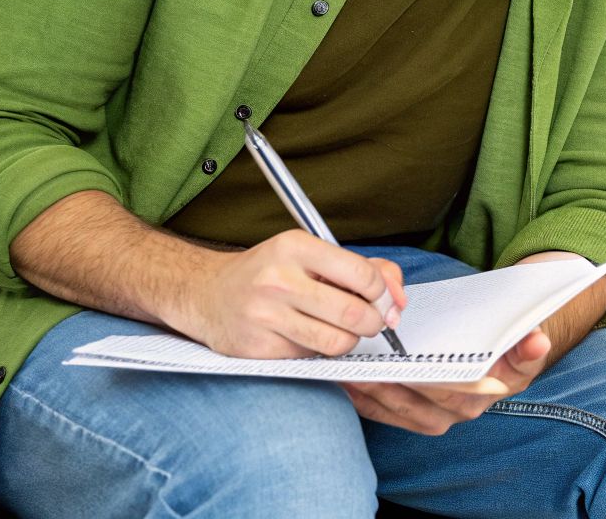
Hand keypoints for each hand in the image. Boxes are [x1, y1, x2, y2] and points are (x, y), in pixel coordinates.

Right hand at [175, 229, 407, 358]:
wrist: (206, 295)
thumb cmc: (269, 272)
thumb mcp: (312, 254)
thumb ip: (365, 268)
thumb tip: (399, 300)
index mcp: (296, 247)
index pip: (363, 276)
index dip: (382, 294)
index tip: (380, 299)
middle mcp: (279, 280)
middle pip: (355, 314)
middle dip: (373, 323)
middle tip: (368, 321)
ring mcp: (265, 316)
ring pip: (337, 343)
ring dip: (348, 341)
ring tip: (337, 329)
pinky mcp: (258, 348)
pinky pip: (311, 358)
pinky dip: (318, 352)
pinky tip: (305, 337)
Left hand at [338, 327, 550, 435]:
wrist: (503, 354)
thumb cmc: (509, 343)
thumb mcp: (526, 340)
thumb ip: (530, 342)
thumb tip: (537, 342)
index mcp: (483, 394)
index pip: (450, 392)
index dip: (426, 384)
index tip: (405, 369)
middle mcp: (457, 412)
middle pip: (416, 405)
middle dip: (387, 388)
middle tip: (362, 368)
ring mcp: (434, 416)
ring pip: (396, 411)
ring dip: (370, 394)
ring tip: (349, 372)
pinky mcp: (413, 413)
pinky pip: (385, 412)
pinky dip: (363, 399)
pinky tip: (347, 380)